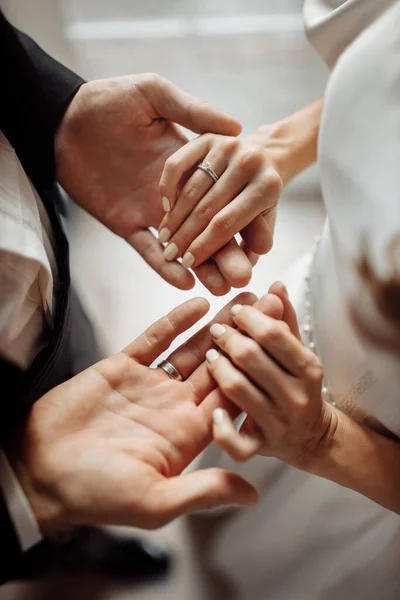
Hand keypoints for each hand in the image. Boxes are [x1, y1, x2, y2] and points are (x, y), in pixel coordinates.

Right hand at [9, 293, 259, 534]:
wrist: (39, 468)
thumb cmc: (94, 492)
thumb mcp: (154, 501)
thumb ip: (203, 491)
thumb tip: (253, 494)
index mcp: (188, 434)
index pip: (233, 396)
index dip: (259, 371)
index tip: (282, 346)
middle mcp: (174, 405)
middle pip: (221, 365)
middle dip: (247, 337)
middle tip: (272, 307)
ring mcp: (150, 384)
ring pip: (192, 348)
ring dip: (218, 324)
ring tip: (244, 298)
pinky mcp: (123, 367)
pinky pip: (154, 339)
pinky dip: (175, 321)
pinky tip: (197, 303)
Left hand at [55, 74, 242, 294]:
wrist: (63, 120)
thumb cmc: (108, 101)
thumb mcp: (154, 95)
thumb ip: (193, 111)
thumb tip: (238, 128)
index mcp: (190, 165)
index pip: (224, 198)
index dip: (243, 221)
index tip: (262, 242)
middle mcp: (176, 193)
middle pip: (210, 228)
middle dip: (228, 252)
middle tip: (246, 275)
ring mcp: (152, 212)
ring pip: (184, 244)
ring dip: (204, 266)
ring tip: (224, 287)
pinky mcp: (127, 224)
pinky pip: (149, 251)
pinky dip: (165, 267)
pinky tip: (185, 280)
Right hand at [157, 132, 282, 284]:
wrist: (260, 162)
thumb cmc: (259, 201)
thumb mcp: (262, 224)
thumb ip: (253, 242)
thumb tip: (247, 265)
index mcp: (268, 186)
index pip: (227, 224)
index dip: (204, 247)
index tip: (187, 264)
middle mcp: (250, 161)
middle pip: (208, 208)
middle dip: (185, 236)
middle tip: (170, 254)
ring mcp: (228, 146)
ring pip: (192, 189)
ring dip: (174, 217)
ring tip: (165, 238)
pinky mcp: (208, 136)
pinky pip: (178, 163)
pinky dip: (168, 187)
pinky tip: (165, 208)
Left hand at [205, 282, 336, 467]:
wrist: (312, 437)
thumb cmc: (298, 386)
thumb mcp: (298, 353)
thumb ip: (285, 320)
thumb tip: (275, 285)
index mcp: (309, 369)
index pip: (274, 335)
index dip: (250, 318)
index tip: (237, 311)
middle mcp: (296, 397)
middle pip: (251, 358)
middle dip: (228, 338)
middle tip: (217, 330)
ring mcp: (278, 423)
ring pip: (237, 390)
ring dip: (218, 369)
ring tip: (210, 356)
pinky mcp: (261, 447)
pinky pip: (236, 443)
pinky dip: (222, 429)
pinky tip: (214, 412)